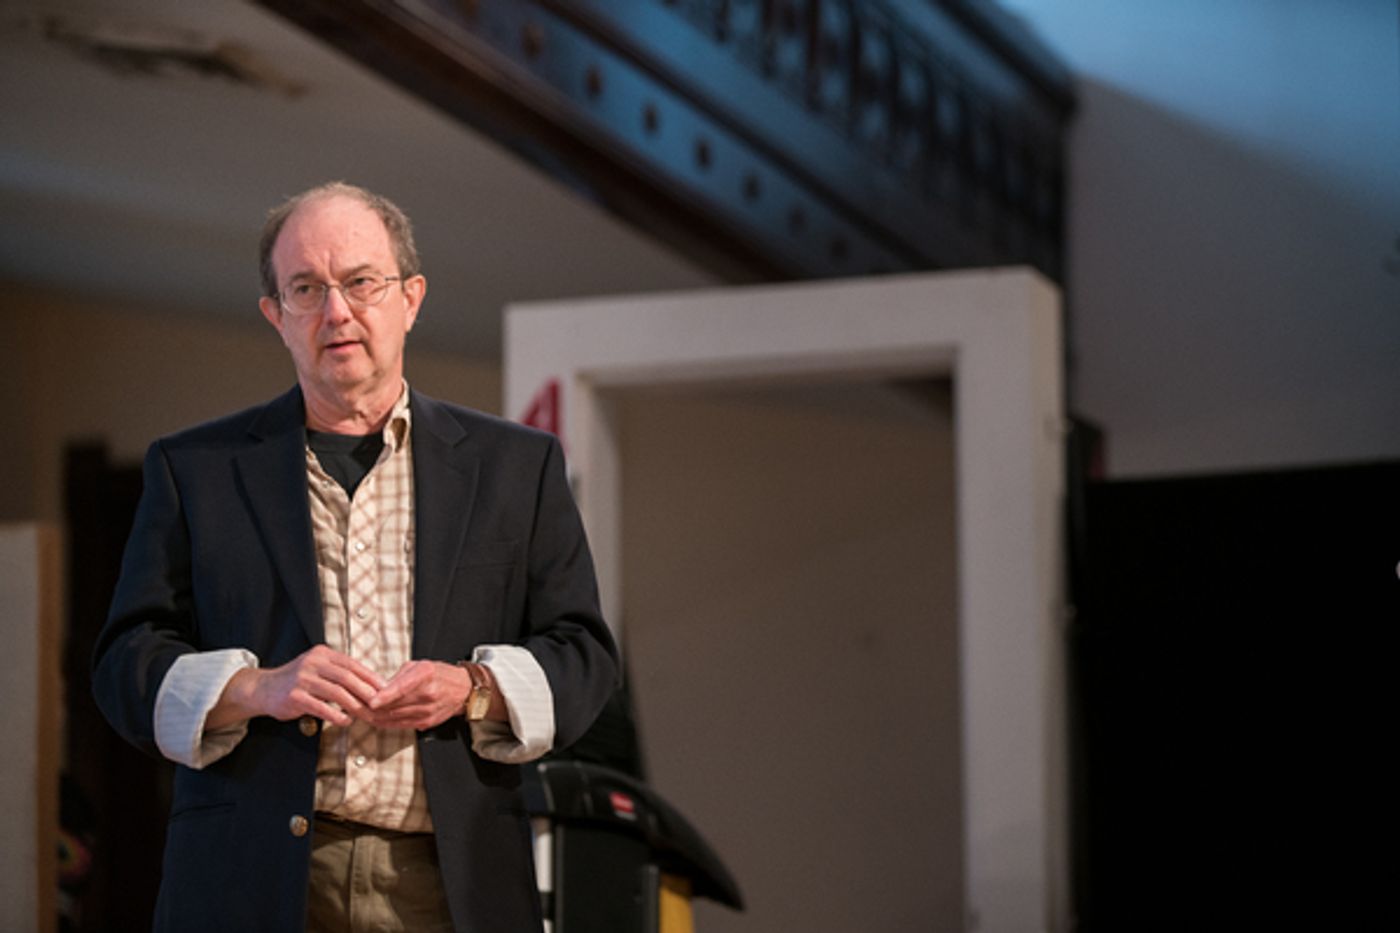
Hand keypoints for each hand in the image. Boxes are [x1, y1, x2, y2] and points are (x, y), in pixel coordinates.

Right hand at [212, 645, 385, 729]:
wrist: (264, 688)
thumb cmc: (298, 681)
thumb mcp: (318, 669)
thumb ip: (339, 673)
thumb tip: (371, 684)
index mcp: (322, 654)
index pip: (352, 664)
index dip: (370, 677)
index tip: (385, 689)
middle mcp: (312, 663)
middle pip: (347, 677)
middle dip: (366, 691)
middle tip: (380, 703)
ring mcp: (302, 679)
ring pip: (336, 692)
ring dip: (354, 705)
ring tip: (365, 715)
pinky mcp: (295, 697)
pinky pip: (321, 707)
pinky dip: (336, 715)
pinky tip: (346, 721)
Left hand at [364, 660, 471, 730]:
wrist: (463, 690)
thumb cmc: (441, 675)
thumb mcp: (420, 665)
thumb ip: (398, 677)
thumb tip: (378, 688)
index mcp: (425, 675)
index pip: (402, 688)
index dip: (385, 696)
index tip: (371, 700)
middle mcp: (427, 694)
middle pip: (395, 705)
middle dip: (373, 707)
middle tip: (356, 704)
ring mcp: (427, 711)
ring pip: (395, 717)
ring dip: (377, 716)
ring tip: (362, 712)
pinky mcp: (426, 722)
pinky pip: (401, 725)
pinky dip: (386, 722)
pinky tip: (376, 719)